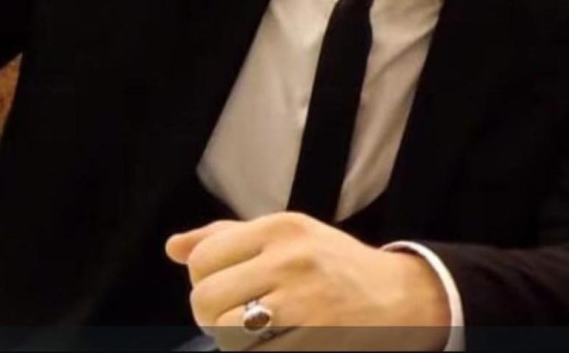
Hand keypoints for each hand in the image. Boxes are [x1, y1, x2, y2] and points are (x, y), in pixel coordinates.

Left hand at [166, 213, 449, 350]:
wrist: (396, 298)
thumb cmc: (332, 263)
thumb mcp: (288, 234)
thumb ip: (228, 236)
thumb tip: (173, 247)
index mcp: (282, 227)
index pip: (202, 258)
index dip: (203, 278)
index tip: (227, 282)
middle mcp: (291, 259)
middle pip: (205, 299)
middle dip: (211, 313)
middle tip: (238, 310)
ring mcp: (303, 303)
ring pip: (225, 334)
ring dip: (232, 338)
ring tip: (256, 329)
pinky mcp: (312, 340)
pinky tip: (278, 340)